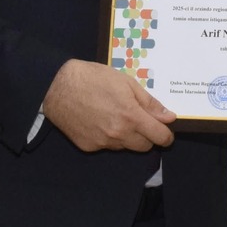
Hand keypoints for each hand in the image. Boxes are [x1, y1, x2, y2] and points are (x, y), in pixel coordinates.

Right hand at [43, 60, 175, 152]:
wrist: (57, 87)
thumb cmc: (93, 78)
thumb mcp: (126, 83)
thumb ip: (149, 103)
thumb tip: (169, 118)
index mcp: (131, 117)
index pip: (159, 137)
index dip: (166, 135)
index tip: (165, 130)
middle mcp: (118, 134)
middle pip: (145, 147)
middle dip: (147, 136)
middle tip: (138, 119)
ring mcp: (103, 143)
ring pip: (125, 147)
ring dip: (127, 136)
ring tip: (114, 116)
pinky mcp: (89, 147)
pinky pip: (107, 146)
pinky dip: (108, 137)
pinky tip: (99, 121)